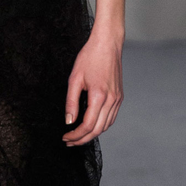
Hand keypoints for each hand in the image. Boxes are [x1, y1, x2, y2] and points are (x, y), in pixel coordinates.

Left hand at [63, 31, 123, 145]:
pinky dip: (101, 126)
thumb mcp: (74, 79)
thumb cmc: (90, 57)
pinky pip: (111, 118)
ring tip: (78, 136)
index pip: (87, 125)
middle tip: (69, 142)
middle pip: (97, 130)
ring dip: (92, 134)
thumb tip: (69, 121)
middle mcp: (111, 100)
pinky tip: (91, 126)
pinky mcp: (119, 97)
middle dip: (82, 139)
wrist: (108, 44)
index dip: (75, 135)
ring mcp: (118, 99)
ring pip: (106, 126)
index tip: (65, 137)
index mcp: (99, 96)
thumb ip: (71, 102)